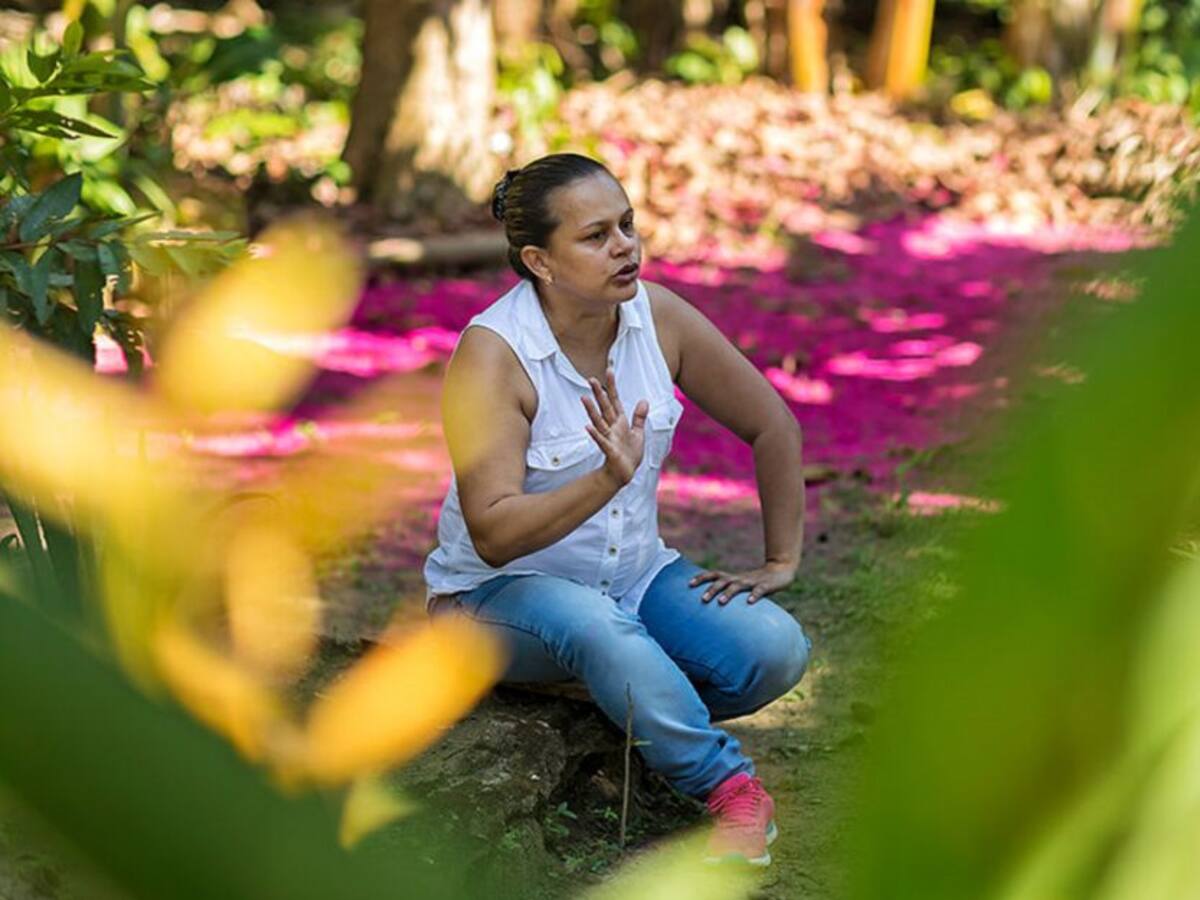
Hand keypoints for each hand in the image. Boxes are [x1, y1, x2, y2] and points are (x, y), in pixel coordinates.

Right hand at [581, 369, 647, 486]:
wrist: (625, 473)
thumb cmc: (630, 454)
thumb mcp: (638, 433)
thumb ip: (639, 417)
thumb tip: (643, 400)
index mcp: (619, 422)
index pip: (615, 400)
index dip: (612, 386)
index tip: (609, 370)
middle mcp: (612, 427)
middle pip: (604, 407)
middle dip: (598, 393)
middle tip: (590, 379)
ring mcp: (609, 438)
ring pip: (599, 421)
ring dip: (591, 410)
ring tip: (583, 398)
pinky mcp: (609, 450)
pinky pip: (601, 441)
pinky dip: (595, 434)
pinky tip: (587, 427)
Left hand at [689, 560, 797, 604]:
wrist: (781, 570)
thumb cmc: (756, 581)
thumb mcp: (740, 585)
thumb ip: (728, 592)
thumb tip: (711, 605)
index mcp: (732, 578)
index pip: (713, 575)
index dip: (701, 578)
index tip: (689, 584)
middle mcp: (739, 578)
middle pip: (722, 581)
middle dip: (712, 589)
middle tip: (702, 599)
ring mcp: (752, 582)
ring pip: (737, 586)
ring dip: (728, 593)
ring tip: (720, 602)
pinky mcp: (765, 586)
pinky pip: (759, 591)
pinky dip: (754, 596)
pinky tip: (749, 602)